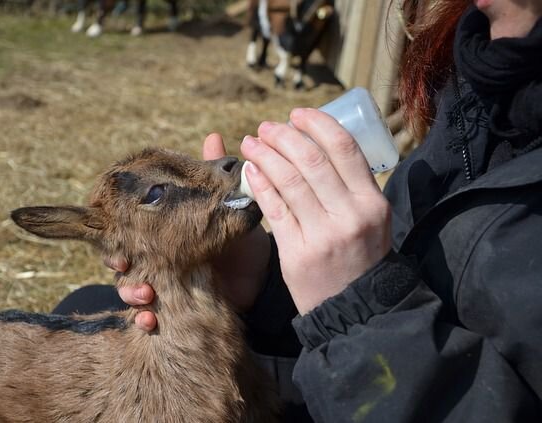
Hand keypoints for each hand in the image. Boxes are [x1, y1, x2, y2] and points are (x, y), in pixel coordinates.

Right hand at [111, 133, 271, 330]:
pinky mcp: (175, 310)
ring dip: (130, 293)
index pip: (126, 230)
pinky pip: (150, 317)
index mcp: (163, 234)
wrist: (262, 278)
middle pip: (122, 260)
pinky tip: (150, 320)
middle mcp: (157, 259)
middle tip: (123, 261)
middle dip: (117, 263)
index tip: (117, 231)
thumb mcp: (226, 208)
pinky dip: (145, 319)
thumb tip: (212, 135)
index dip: (115, 231)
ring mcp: (165, 285)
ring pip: (131, 289)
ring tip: (144, 294)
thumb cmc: (241, 240)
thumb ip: (213, 177)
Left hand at [240, 108, 391, 314]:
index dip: (318, 124)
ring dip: (265, 155)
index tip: (297, 114)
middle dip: (283, 136)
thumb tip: (319, 142)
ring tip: (251, 142)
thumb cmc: (360, 254)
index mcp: (372, 201)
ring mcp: (323, 235)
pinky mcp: (297, 253)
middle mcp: (350, 215)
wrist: (355, 307)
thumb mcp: (370, 217)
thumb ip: (350, 184)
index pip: (345, 148)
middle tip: (266, 127)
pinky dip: (259, 185)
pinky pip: (274, 209)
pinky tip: (249, 170)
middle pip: (312, 160)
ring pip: (289, 181)